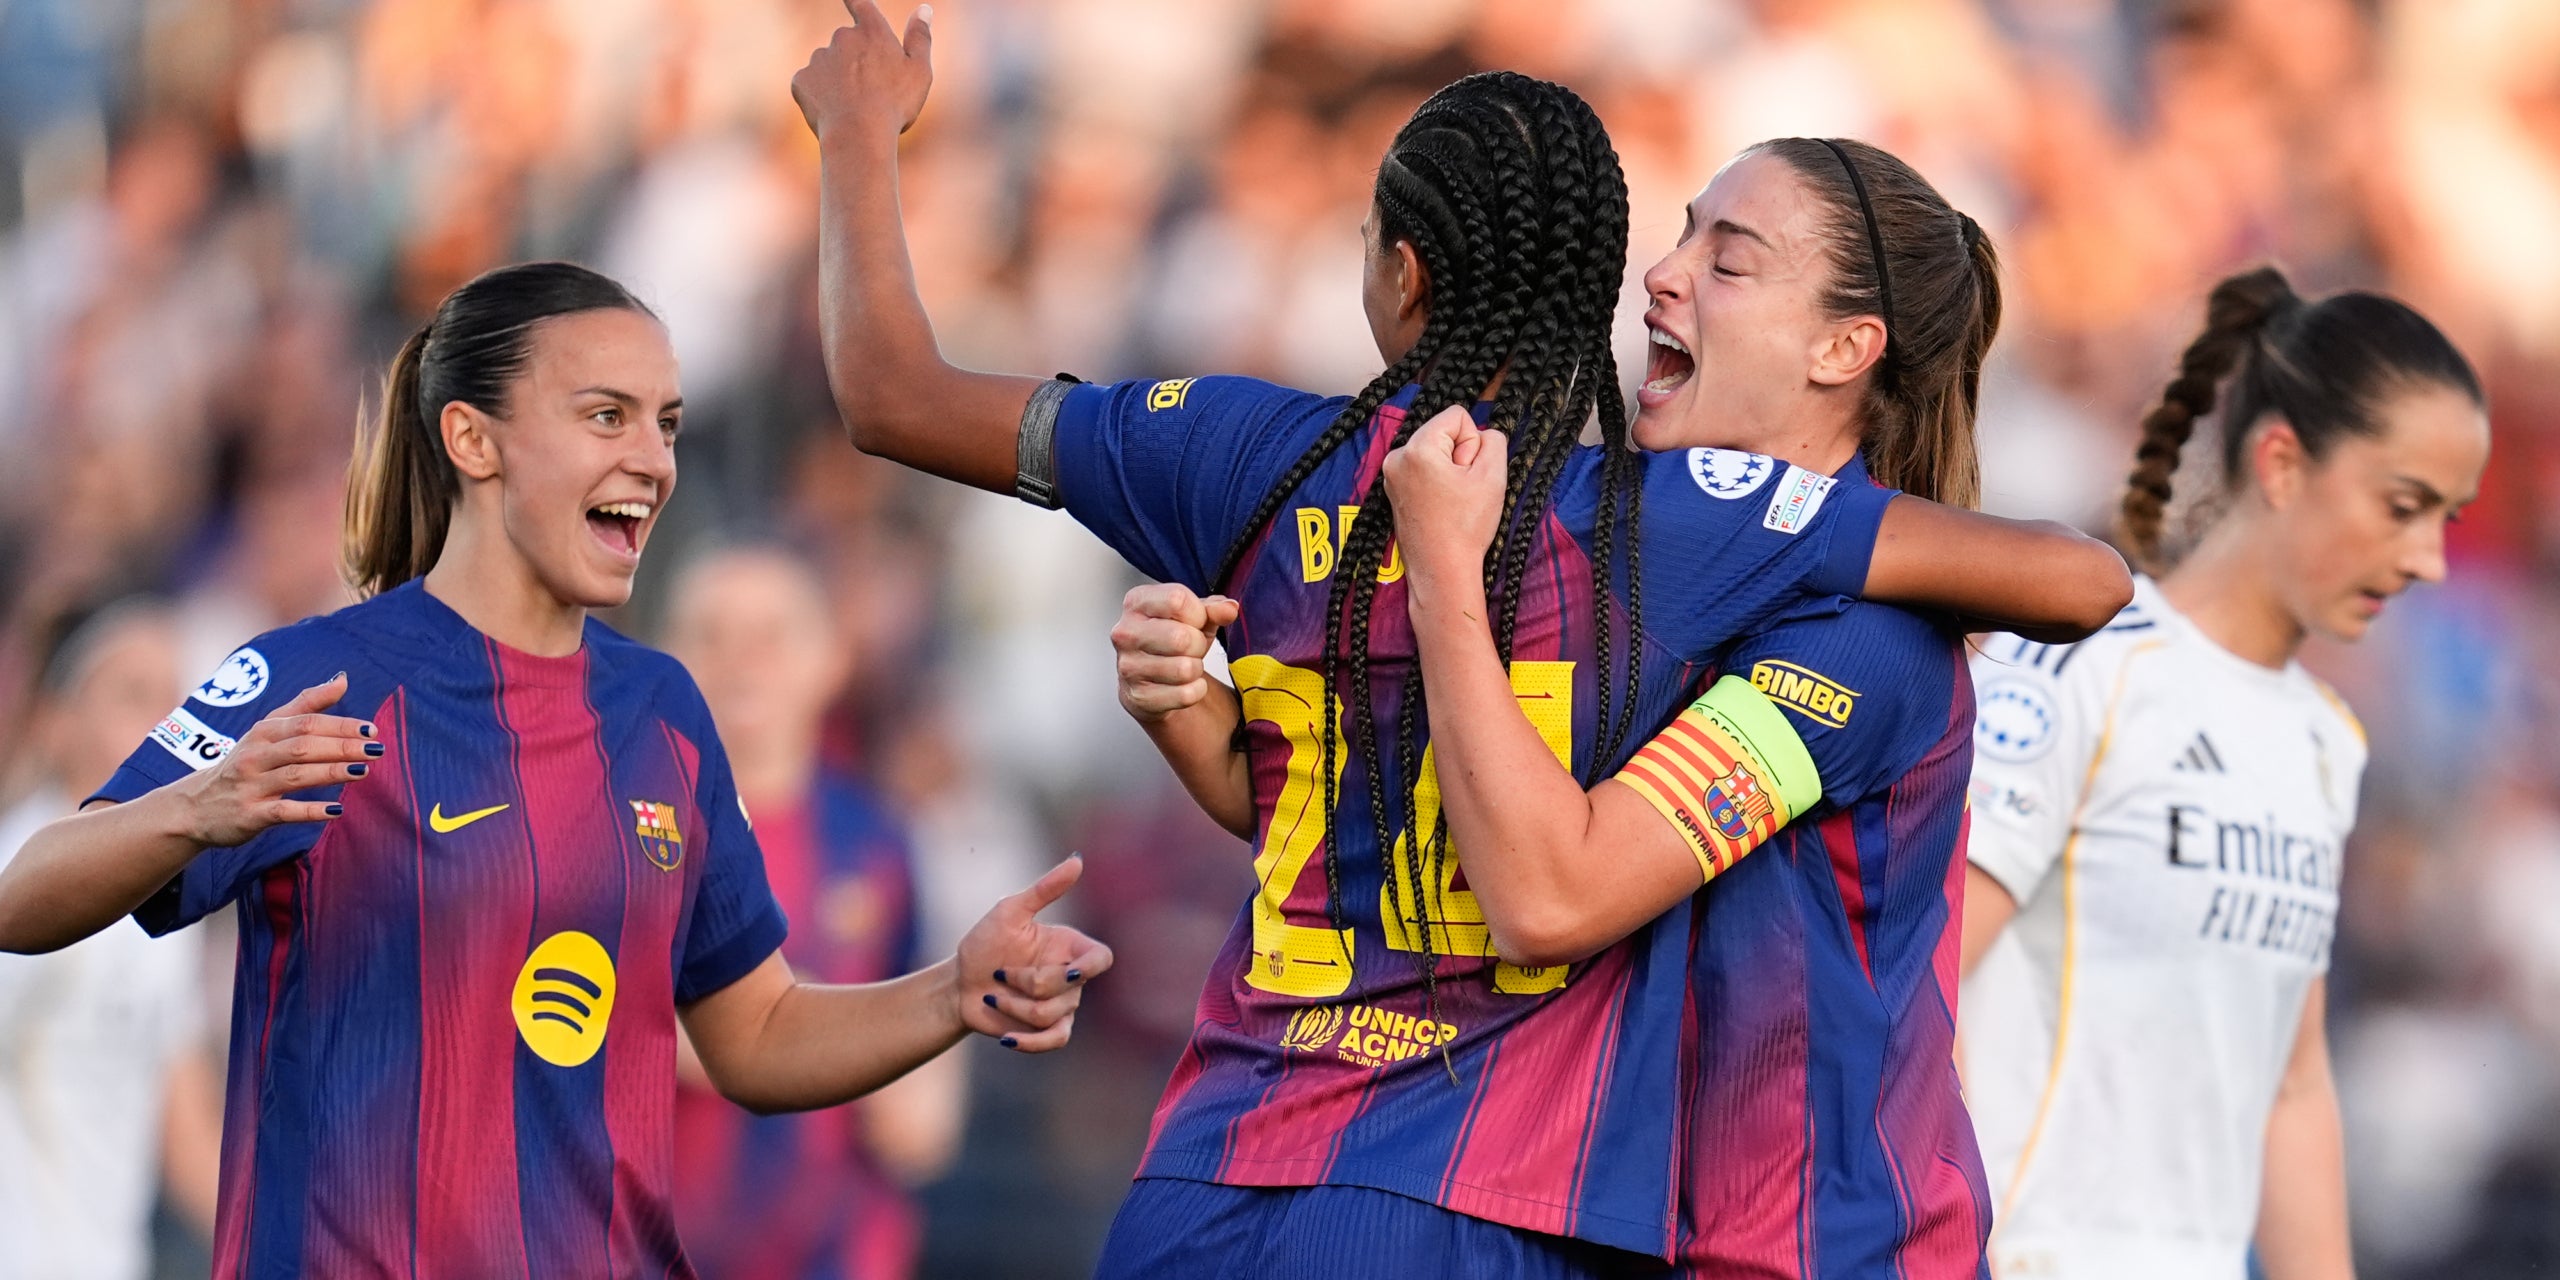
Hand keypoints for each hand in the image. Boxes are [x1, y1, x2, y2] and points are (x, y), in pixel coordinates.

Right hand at [169, 674, 376, 847]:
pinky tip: (336, 810)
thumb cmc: (244, 764)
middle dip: (342, 746)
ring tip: (364, 771)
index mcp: (263, 732)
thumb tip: (343, 679)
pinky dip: (310, 810)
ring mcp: (251, 786)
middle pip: (303, 746)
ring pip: (295, 775)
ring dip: (331, 772)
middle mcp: (255, 756)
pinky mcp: (250, 814)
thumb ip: (306, 705)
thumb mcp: (267, 731)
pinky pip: (283, 811)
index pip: (306, 723)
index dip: (340, 725)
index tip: (372, 729)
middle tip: (376, 749)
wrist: (194, 808)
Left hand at [791, 1, 934, 144]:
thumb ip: (920, 37)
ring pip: (828, 64)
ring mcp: (819, 57)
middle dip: (854, 59)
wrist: (858, 135)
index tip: (852, 1)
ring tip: (853, 107)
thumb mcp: (919, 71)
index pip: (861, 4)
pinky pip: (811, 84)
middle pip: (846, 41)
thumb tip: (924, 9)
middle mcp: (842, 37)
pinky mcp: (802, 79)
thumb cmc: (894, 104)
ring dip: (837, 78)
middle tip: (870, 90)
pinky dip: (820, 96)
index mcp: (872, 32)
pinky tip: (834, 112)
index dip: (855, 2)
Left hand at [954, 856, 1113, 1051]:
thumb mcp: (1009, 912)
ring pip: (1053, 1015)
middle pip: (1069, 989)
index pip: (1101, 958)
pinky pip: (1054, 1041)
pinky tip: (1006, 1038)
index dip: (1088, 967)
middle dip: (1028, 983)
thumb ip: (1044, 889)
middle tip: (1000, 973)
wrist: (958, 985)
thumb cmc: (983, 944)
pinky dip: (1030, 1042)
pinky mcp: (1046, 1030)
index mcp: (1068, 947)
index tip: (1063, 968)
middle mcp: (1070, 978)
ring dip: (1014, 1006)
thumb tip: (1078, 860)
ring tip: (993, 996)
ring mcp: (1061, 1006)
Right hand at [1111, 584, 1237, 722]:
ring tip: (1185, 665)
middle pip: (1182, 637)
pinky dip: (1195, 691)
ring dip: (1196, 669)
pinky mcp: (1138, 696)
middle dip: (1198, 645)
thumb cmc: (1170, 641)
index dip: (1197, 613)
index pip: (1177, 600)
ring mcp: (1128, 667)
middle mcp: (1126, 633)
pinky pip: (1185, 694)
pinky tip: (1183, 684)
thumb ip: (1213, 609)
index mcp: (1136, 603)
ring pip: (1185, 669)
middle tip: (1190, 648)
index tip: (1194, 621)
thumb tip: (1229, 608)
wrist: (1151, 679)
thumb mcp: (1194, 618)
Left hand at [1380, 405, 1508, 584]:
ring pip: (1435, 452)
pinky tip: (1442, 507)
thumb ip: (1493, 440)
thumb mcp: (1494, 475)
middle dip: (1459, 456)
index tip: (1469, 473)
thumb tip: (1481, 435)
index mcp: (1417, 447)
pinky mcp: (1393, 491)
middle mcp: (1396, 456)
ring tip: (1451, 501)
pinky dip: (1436, 482)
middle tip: (1462, 491)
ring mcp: (1391, 475)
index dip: (1472, 442)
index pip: (1457, 415)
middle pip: (1443, 433)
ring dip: (1449, 471)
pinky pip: (1424, 470)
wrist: (1442, 571)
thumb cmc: (1466, 526)